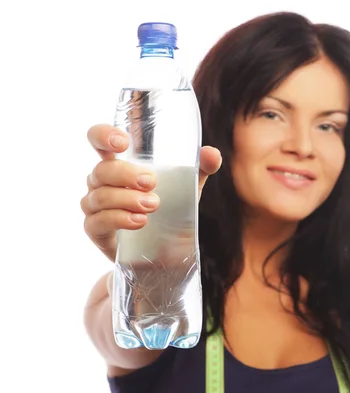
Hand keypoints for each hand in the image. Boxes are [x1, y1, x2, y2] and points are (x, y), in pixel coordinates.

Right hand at [80, 124, 221, 261]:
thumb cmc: (170, 215)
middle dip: (126, 174)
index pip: (99, 140)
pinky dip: (119, 219)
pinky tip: (140, 222)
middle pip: (101, 169)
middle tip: (152, 183)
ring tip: (153, 206)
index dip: (103, 136)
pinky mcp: (96, 231)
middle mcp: (102, 183)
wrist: (164, 256)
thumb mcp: (187, 190)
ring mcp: (95, 207)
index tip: (123, 143)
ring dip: (127, 199)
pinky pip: (97, 221)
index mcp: (120, 165)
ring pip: (100, 195)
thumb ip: (199, 170)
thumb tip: (211, 154)